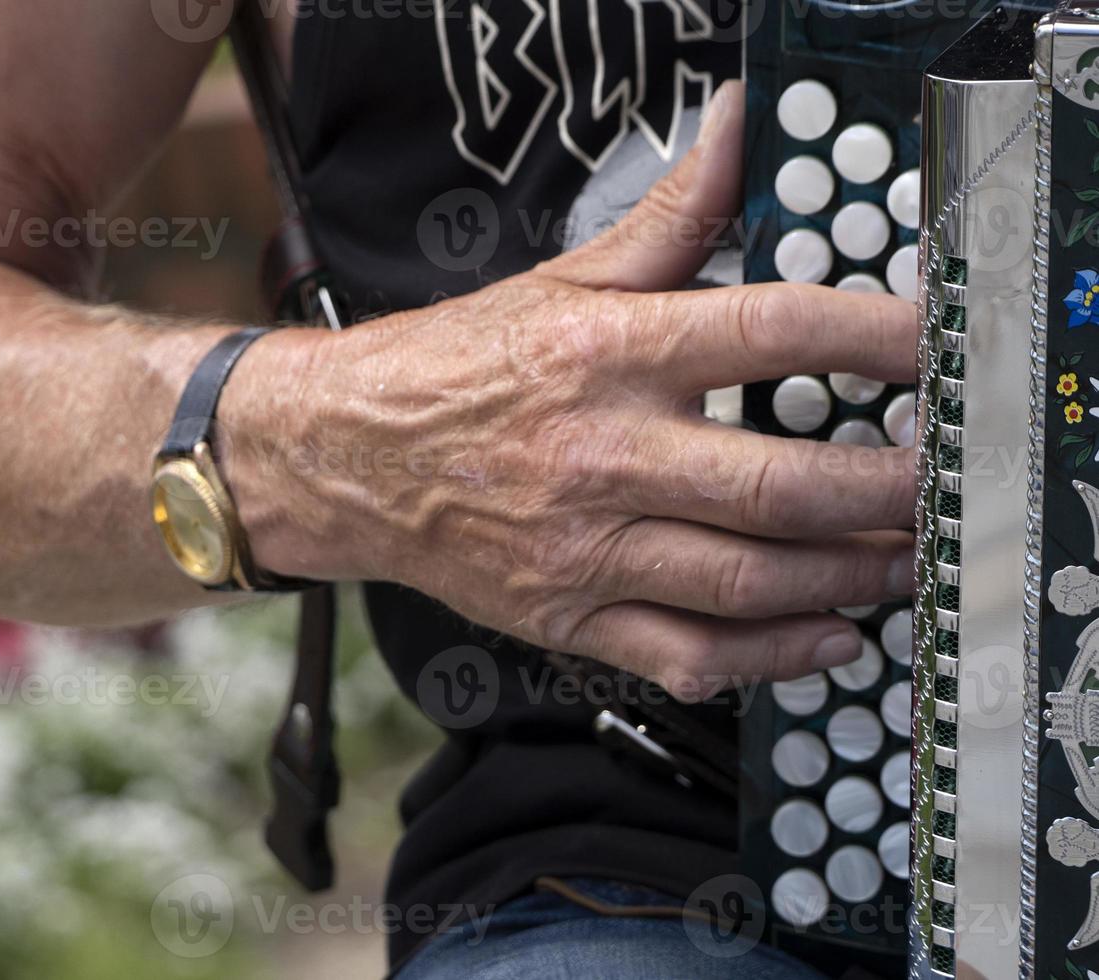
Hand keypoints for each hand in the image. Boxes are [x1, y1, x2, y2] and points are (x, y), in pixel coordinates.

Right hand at [225, 80, 916, 697]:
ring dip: (847, 576)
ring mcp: (583, 545)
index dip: (875, 338)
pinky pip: (687, 653)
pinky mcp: (568, 614)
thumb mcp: (560, 279)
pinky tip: (827, 637)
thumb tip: (733, 128)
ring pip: (747, 580)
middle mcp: (601, 454)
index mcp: (606, 353)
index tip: (932, 352)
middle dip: (885, 489)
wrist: (344, 454)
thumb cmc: (451, 368)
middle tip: (936, 480)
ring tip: (903, 559)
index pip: (772, 334)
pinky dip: (770, 657)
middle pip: (780, 484)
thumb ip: (667, 217)